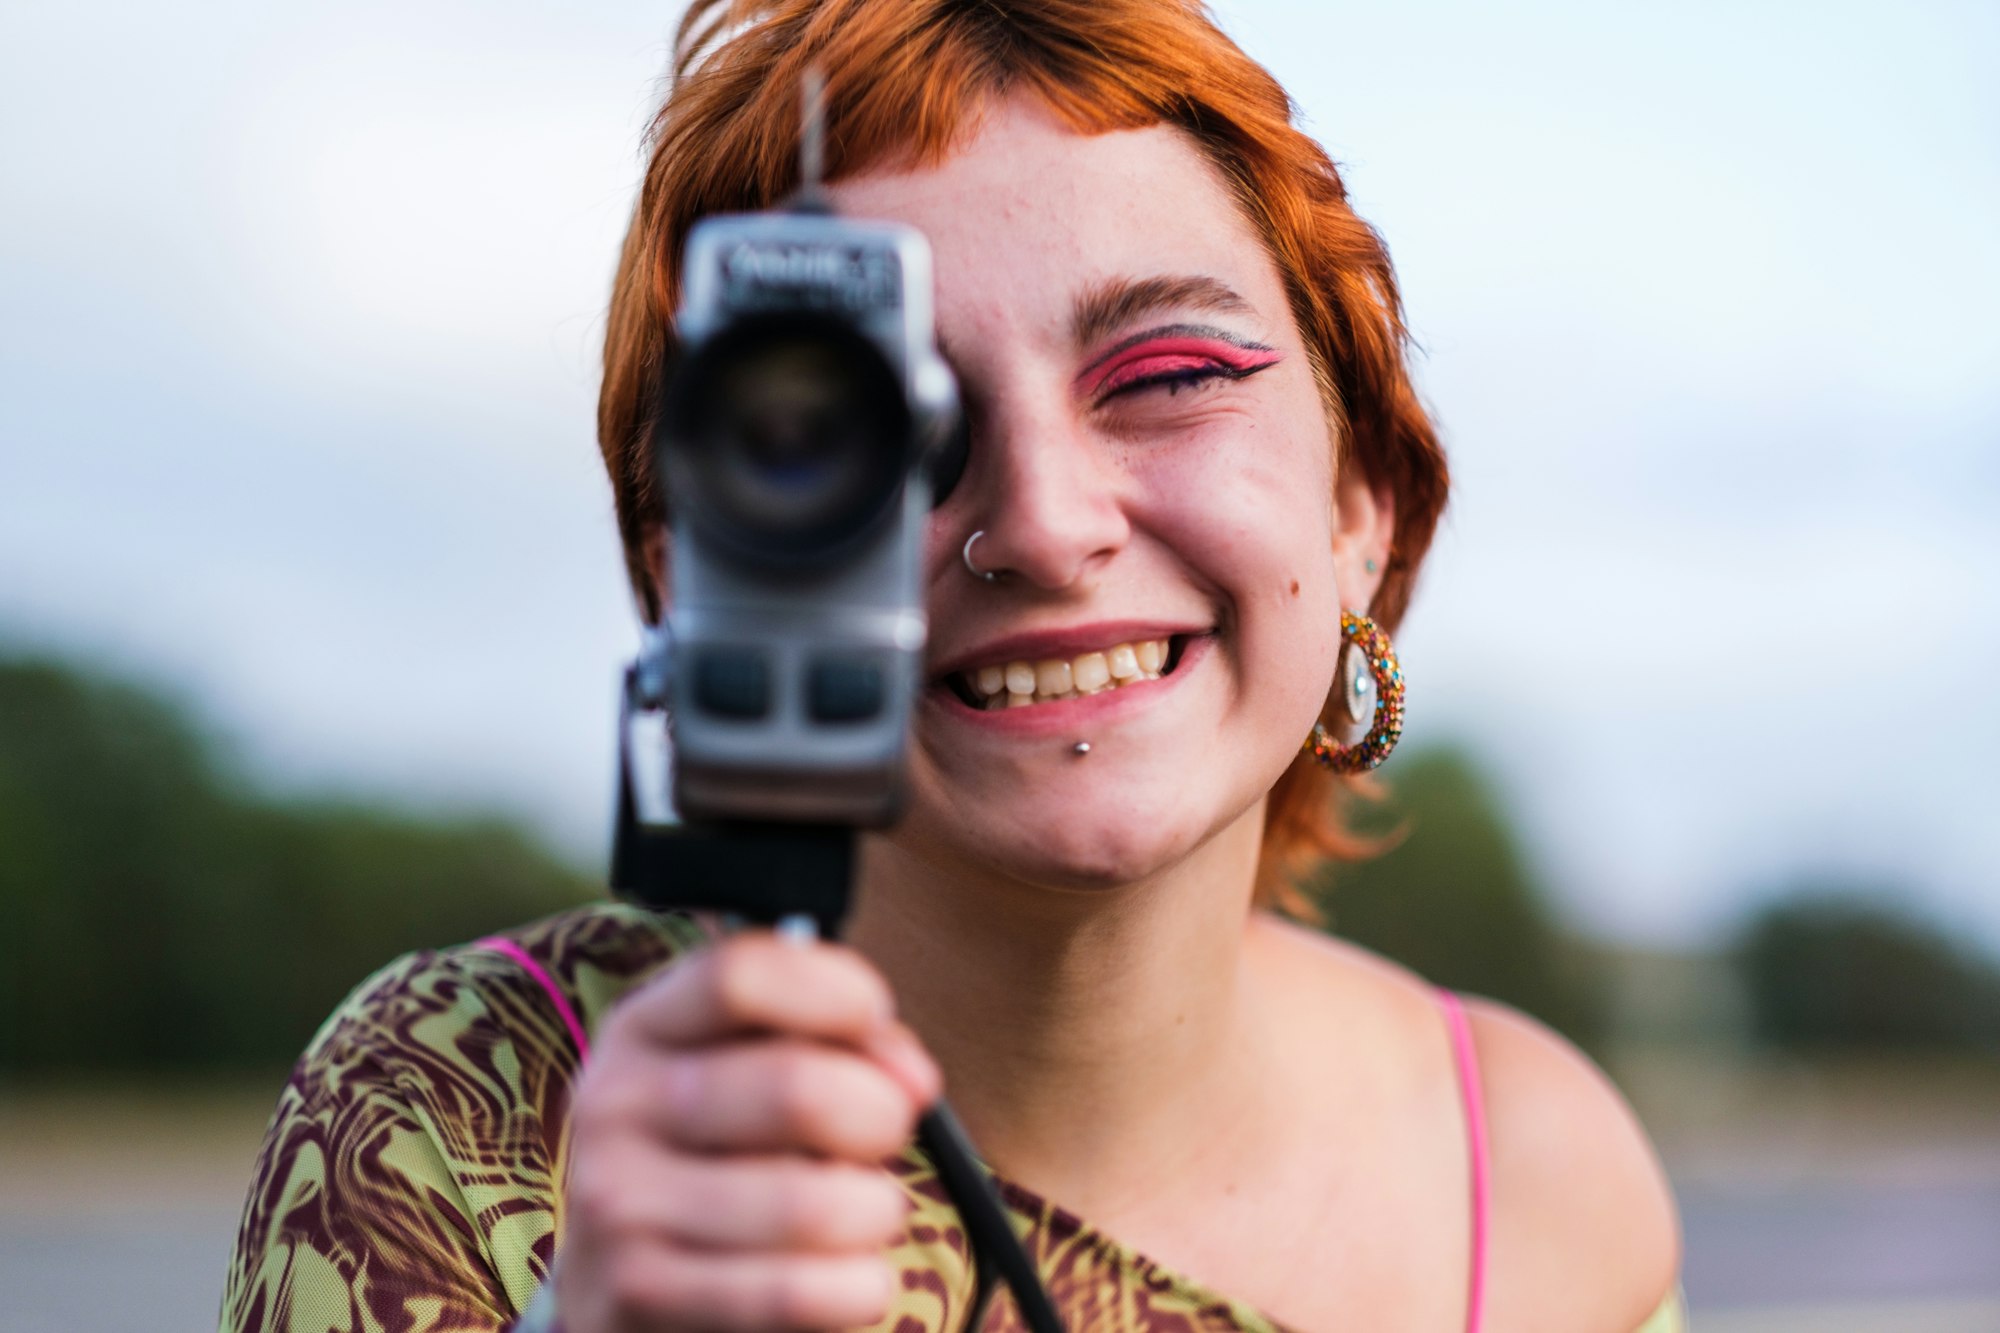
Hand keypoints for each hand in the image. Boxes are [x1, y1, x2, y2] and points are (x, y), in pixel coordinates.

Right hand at [555, 929, 942, 1331]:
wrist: (626, 1286)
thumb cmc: (721, 1160)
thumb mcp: (753, 1075)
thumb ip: (840, 1046)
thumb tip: (910, 1077)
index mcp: (643, 1029)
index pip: (740, 976)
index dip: (836, 989)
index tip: (877, 1014)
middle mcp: (615, 1107)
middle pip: (796, 1087)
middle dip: (881, 1115)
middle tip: (885, 1134)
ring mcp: (618, 1205)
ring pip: (814, 1204)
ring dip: (875, 1213)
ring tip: (861, 1214)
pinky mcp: (639, 1296)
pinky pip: (799, 1293)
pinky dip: (857, 1288)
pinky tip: (846, 1279)